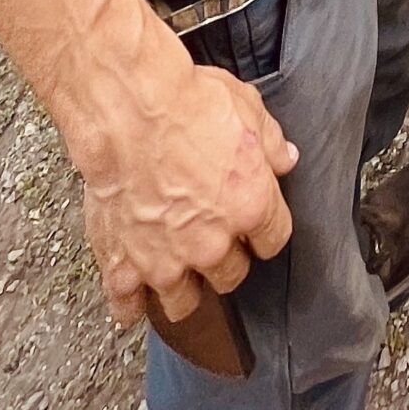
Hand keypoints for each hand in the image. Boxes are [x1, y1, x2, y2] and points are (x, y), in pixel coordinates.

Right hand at [78, 56, 298, 327]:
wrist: (129, 109)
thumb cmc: (185, 102)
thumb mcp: (247, 106)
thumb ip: (270, 140)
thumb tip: (285, 157)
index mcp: (251, 206)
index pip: (273, 240)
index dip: (263, 232)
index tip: (254, 226)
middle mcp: (212, 244)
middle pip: (230, 275)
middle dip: (224, 259)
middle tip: (211, 239)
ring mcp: (165, 260)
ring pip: (184, 303)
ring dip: (183, 288)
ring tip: (177, 271)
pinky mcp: (123, 265)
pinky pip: (127, 307)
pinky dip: (130, 304)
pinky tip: (133, 296)